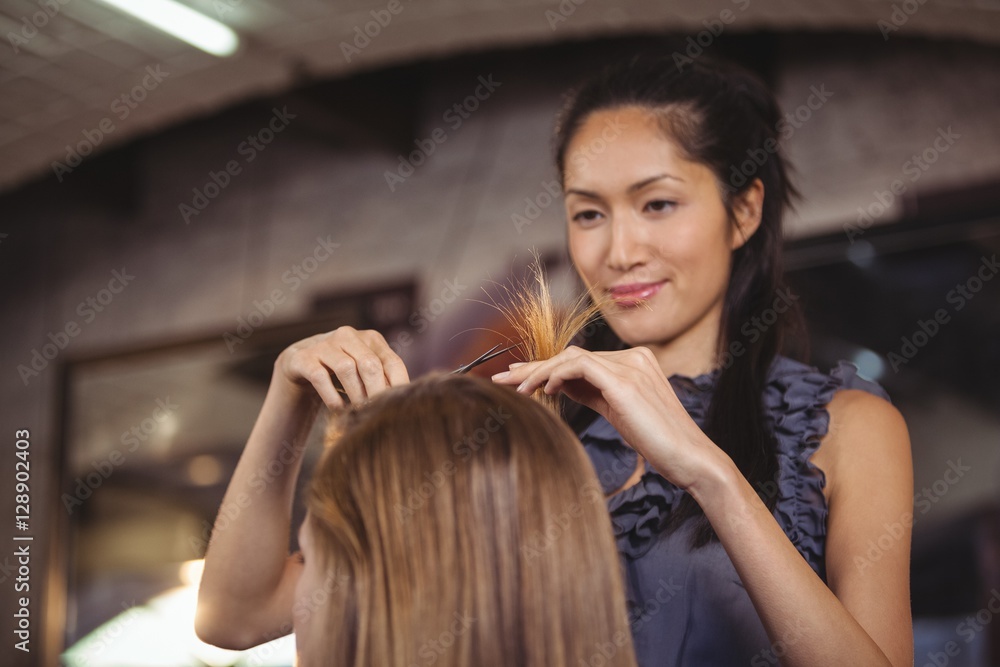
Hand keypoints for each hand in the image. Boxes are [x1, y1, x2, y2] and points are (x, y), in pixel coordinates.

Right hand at [274, 326, 408, 407]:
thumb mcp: (365, 371)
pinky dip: (332, 396)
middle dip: (375, 392)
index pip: (392, 363)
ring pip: (346, 368)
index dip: (397, 387)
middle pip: (370, 365)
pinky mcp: (303, 357)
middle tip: (376, 413)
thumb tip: (404, 401)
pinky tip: (338, 409)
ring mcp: (324, 344)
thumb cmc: (342, 371)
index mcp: (371, 339)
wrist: (301, 363)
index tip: (397, 408)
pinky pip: (320, 376)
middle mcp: (348, 335)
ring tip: (357, 411)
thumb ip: (384, 380)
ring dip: (354, 395)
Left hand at [492, 345, 727, 490]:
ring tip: (518, 390)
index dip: (545, 368)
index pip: (580, 360)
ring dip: (539, 372)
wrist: (690, 459)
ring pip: (571, 358)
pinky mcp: (626, 381)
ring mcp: (631, 366)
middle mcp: (633, 357)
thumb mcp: (618, 412)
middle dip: (534, 367)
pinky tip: (543, 389)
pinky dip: (557, 375)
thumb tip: (558, 385)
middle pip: (571, 355)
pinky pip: (580, 367)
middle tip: (502, 378)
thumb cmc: (657, 442)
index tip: (518, 378)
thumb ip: (592, 394)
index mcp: (634, 362)